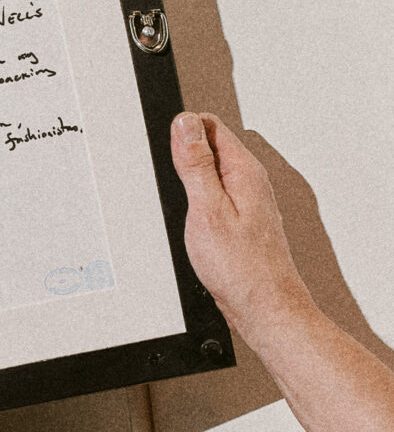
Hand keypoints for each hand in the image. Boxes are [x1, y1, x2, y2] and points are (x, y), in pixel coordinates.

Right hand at [169, 112, 307, 340]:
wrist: (263, 306)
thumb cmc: (241, 267)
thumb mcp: (207, 209)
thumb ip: (196, 163)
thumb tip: (185, 124)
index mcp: (244, 170)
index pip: (210, 124)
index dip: (182, 131)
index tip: (169, 153)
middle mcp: (250, 181)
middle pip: (209, 145)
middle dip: (183, 155)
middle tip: (174, 184)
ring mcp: (248, 199)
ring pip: (211, 171)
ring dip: (190, 179)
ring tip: (184, 205)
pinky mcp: (242, 218)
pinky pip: (215, 194)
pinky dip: (198, 200)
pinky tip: (194, 221)